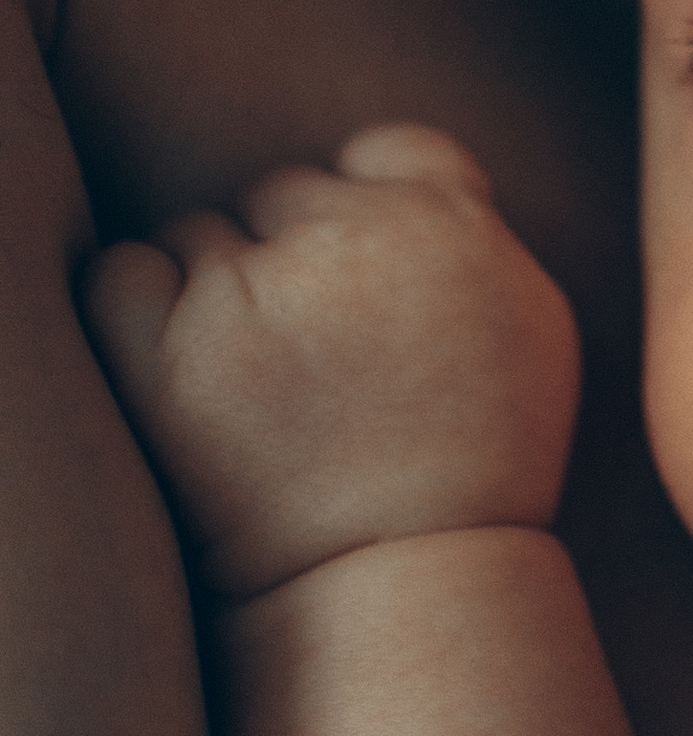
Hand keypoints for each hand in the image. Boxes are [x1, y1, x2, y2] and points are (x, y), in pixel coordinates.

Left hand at [82, 125, 581, 599]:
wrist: (404, 583)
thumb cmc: (473, 471)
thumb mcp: (531, 330)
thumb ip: (478, 235)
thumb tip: (401, 180)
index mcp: (452, 223)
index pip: (383, 152)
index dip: (362, 205)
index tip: (361, 278)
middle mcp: (355, 238)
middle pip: (278, 195)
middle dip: (284, 261)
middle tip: (309, 365)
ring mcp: (255, 290)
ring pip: (196, 234)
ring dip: (209, 296)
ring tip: (257, 396)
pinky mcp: (170, 351)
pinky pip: (119, 274)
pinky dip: (133, 313)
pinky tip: (178, 377)